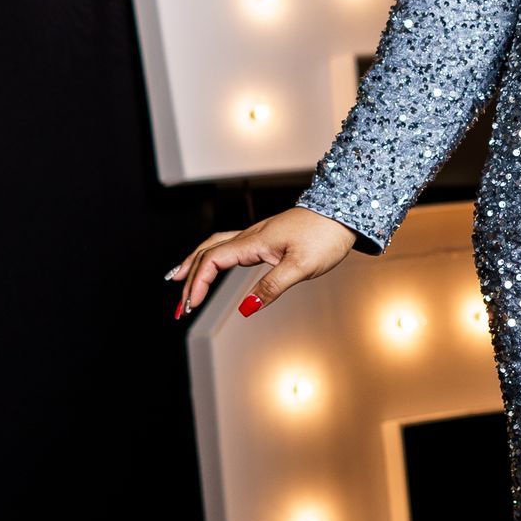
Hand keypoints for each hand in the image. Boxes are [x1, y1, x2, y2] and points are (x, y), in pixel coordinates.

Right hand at [166, 206, 359, 320]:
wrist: (343, 212)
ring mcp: (257, 235)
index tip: (189, 307)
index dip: (197, 284)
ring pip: (215, 245)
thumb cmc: (326, 237)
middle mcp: (251, 236)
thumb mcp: (301, 267)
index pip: (213, 261)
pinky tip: (214, 265)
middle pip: (207, 253)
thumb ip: (272, 287)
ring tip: (178, 277)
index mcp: (254, 242)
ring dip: (195, 262)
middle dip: (189, 279)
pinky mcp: (266, 237)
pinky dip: (213, 256)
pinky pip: (229, 245)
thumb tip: (246, 308)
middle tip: (179, 306)